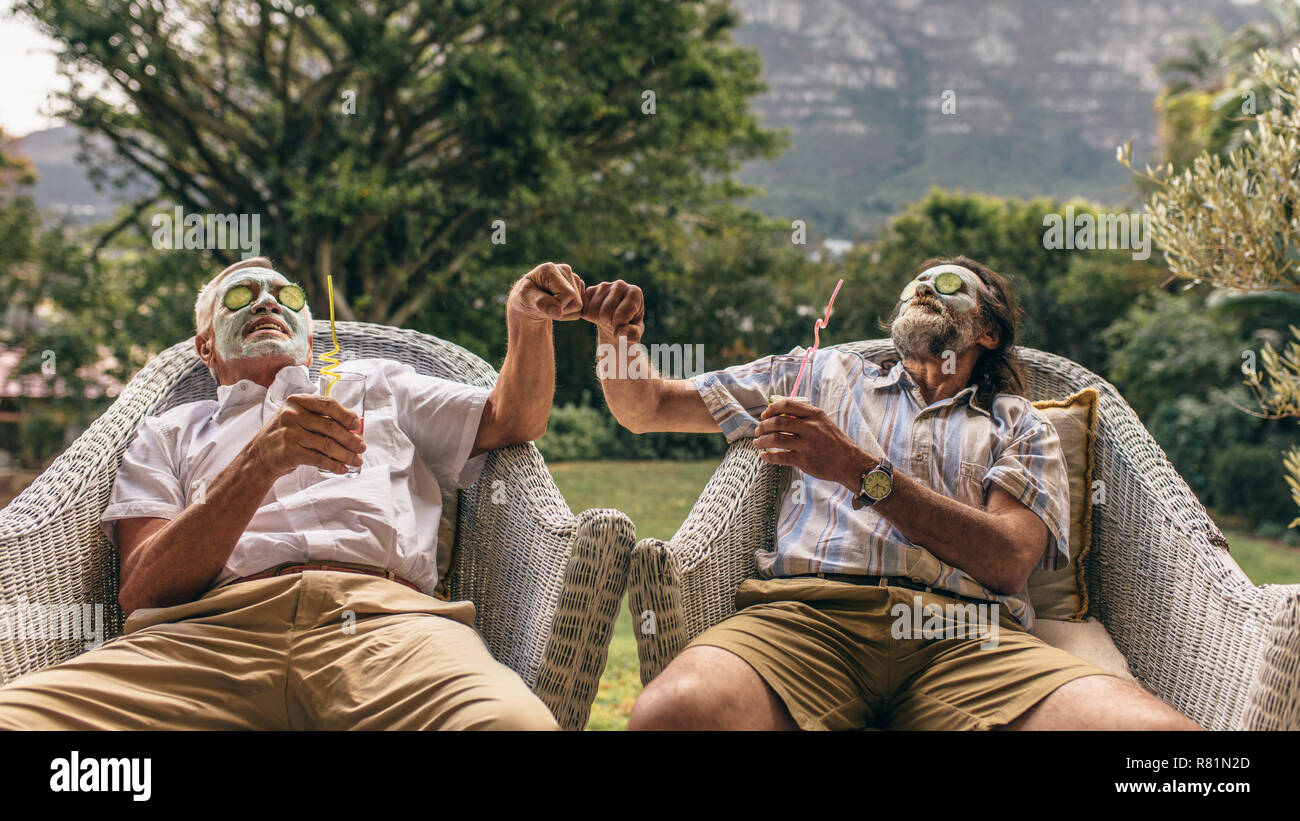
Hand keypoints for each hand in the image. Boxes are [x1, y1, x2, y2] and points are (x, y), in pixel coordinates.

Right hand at [249, 394, 365, 476]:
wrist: (259, 455)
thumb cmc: (285, 434)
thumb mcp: (297, 417)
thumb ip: (320, 417)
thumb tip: (354, 426)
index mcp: (297, 401)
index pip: (328, 404)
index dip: (346, 415)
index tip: (357, 425)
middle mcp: (292, 415)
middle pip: (330, 426)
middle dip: (351, 439)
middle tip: (362, 447)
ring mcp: (290, 433)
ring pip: (327, 444)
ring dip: (346, 454)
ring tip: (356, 460)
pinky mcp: (289, 452)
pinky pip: (319, 459)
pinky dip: (334, 465)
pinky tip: (342, 468)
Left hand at [508, 262, 585, 321]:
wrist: (528, 301)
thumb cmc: (524, 299)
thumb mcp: (525, 300)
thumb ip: (541, 303)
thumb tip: (558, 312)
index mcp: (550, 269)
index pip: (567, 295)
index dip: (557, 306)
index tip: (542, 306)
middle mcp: (565, 269)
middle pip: (575, 301)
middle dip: (561, 310)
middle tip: (546, 306)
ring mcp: (573, 277)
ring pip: (580, 306)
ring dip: (564, 311)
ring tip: (550, 305)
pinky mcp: (578, 286)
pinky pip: (581, 308)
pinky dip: (569, 312)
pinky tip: (557, 305)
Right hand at [581, 279, 644, 343]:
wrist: (616, 322)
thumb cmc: (628, 327)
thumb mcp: (635, 333)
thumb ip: (633, 335)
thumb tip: (624, 333)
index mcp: (635, 292)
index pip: (620, 316)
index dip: (618, 328)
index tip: (621, 329)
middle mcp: (620, 285)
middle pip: (605, 312)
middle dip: (607, 323)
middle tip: (613, 324)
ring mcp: (604, 286)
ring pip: (593, 310)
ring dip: (598, 320)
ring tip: (607, 319)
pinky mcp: (591, 290)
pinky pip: (583, 307)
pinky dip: (588, 316)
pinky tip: (598, 315)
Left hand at [754, 397, 874, 489]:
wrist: (850, 463)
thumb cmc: (835, 442)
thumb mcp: (824, 423)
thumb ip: (805, 417)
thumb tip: (780, 414)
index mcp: (815, 415)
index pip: (787, 405)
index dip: (771, 409)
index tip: (764, 415)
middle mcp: (811, 428)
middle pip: (777, 422)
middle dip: (763, 426)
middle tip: (758, 430)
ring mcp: (807, 444)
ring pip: (775, 439)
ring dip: (761, 441)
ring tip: (757, 443)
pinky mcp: (804, 461)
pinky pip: (780, 456)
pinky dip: (768, 456)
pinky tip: (764, 456)